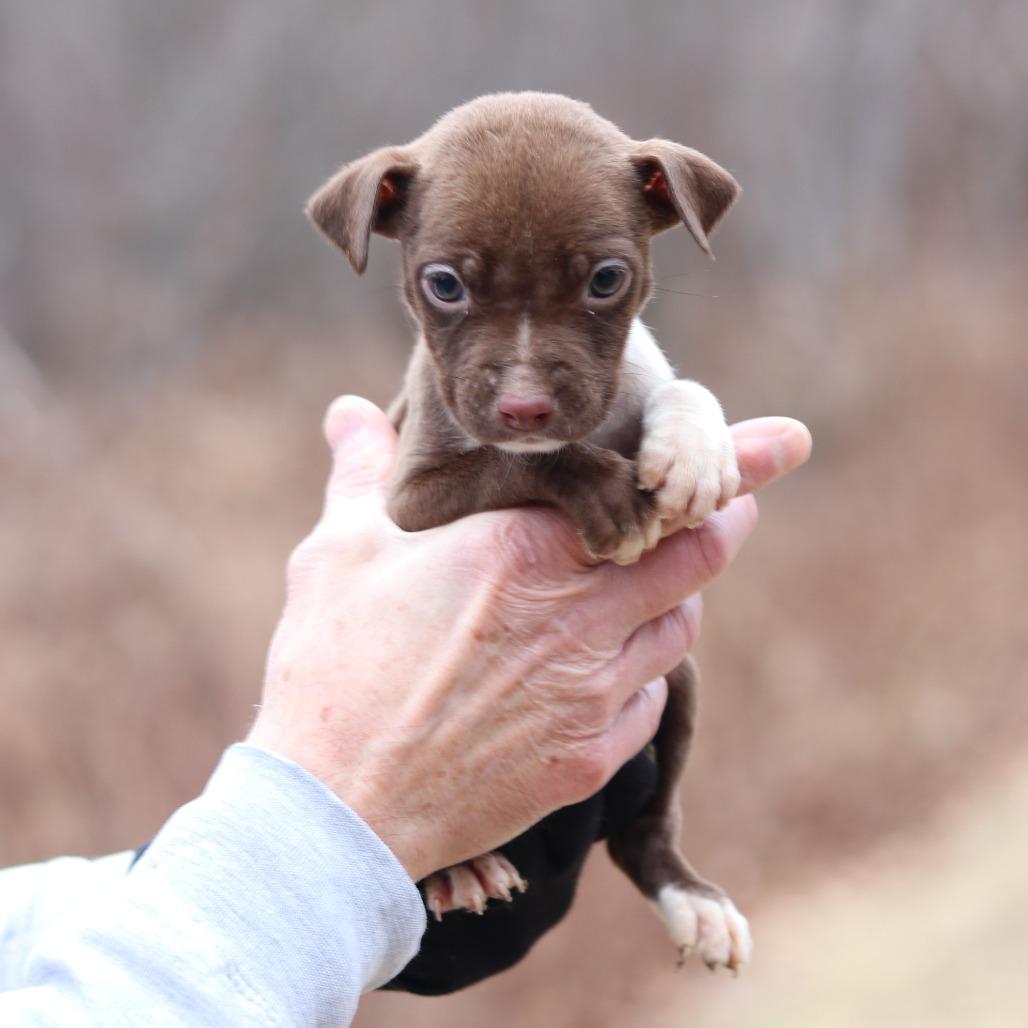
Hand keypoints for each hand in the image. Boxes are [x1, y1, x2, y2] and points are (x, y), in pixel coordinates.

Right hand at [247, 398, 809, 880]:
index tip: (782, 444)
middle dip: (717, 525)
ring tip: (635, 593)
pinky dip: (640, 676)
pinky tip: (600, 673)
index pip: (651, 495)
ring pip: (676, 632)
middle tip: (721, 508)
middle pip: (693, 561)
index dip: (728, 466)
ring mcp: (590, 695)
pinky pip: (650, 704)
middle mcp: (576, 618)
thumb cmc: (332, 669)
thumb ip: (362, 471)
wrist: (336, 810)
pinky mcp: (588, 760)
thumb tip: (349, 409)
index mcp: (523, 553)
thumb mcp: (338, 554)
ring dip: (670, 603)